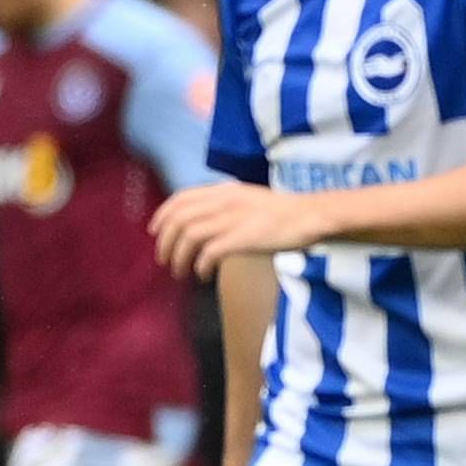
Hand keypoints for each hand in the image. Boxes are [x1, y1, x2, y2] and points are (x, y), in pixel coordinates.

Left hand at [152, 183, 324, 278]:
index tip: (155, 232)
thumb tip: (204, 221)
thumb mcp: (249, 199)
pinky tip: (203, 275)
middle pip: (179, 220)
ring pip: (189, 237)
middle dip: (165, 242)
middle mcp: (223, 201)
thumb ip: (225, 205)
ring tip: (181, 272)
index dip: (162, 216)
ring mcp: (232, 219)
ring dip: (179, 258)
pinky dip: (200, 266)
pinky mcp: (241, 238)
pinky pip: (208, 253)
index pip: (181, 199)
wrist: (310, 215)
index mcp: (223, 190)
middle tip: (164, 260)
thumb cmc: (284, 212)